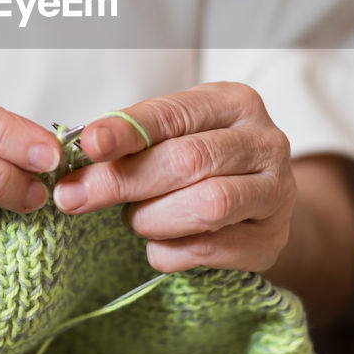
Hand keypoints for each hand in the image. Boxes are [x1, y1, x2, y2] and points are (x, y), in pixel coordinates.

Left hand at [51, 82, 296, 272]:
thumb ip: (133, 140)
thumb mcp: (172, 135)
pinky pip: (208, 249)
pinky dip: (169, 251)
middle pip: (189, 161)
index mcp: (235, 102)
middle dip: (124, 181)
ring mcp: (277, 193)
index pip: (174, 114)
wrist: (257, 204)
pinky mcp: (272, 241)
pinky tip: (159, 244)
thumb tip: (84, 153)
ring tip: (135, 219)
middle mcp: (266, 142)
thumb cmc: (202, 161)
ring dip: (152, 218)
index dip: (127, 130)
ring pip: (206, 207)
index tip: (88, 146)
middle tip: (76, 198)